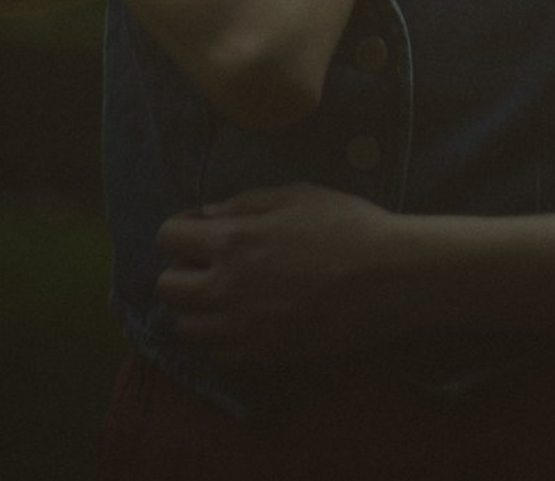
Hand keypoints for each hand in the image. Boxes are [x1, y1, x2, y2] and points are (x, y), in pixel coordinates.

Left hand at [156, 183, 398, 365]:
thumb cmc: (346, 225)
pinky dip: (222, 340)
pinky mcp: (263, 359)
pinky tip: (248, 322)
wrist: (388, 279)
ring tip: (228, 296)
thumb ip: (244, 204)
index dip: (181, 231)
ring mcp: (242, 330)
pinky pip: (217, 357)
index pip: (166, 238)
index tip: (201, 232)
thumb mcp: (294, 195)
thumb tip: (206, 216)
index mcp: (232, 241)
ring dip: (198, 309)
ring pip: (185, 328)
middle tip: (212, 266)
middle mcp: (226, 289)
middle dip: (182, 272)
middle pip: (166, 288)